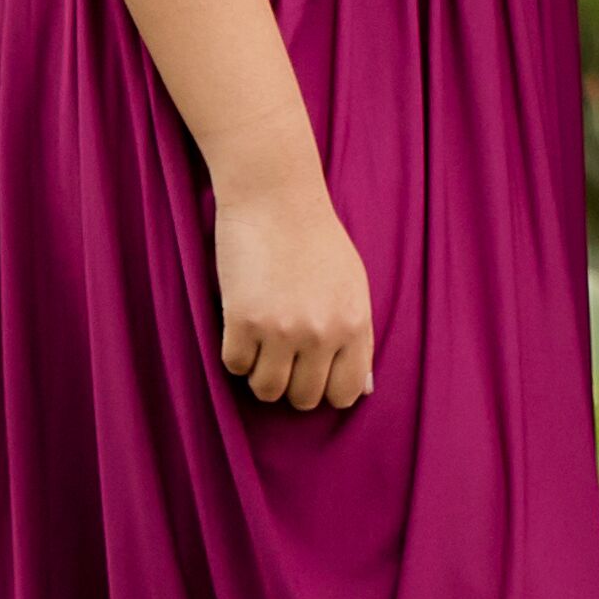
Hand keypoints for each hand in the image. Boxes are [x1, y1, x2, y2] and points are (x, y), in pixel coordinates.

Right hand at [214, 180, 375, 409]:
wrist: (276, 199)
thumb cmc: (316, 239)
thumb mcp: (353, 286)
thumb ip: (356, 338)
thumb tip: (363, 389)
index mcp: (355, 325)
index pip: (346, 392)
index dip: (326, 391)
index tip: (312, 376)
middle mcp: (322, 334)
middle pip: (303, 399)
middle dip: (290, 385)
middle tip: (280, 359)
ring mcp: (282, 330)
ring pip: (266, 390)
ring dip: (259, 375)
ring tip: (260, 347)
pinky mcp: (244, 321)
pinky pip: (235, 366)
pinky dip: (235, 355)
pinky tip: (240, 330)